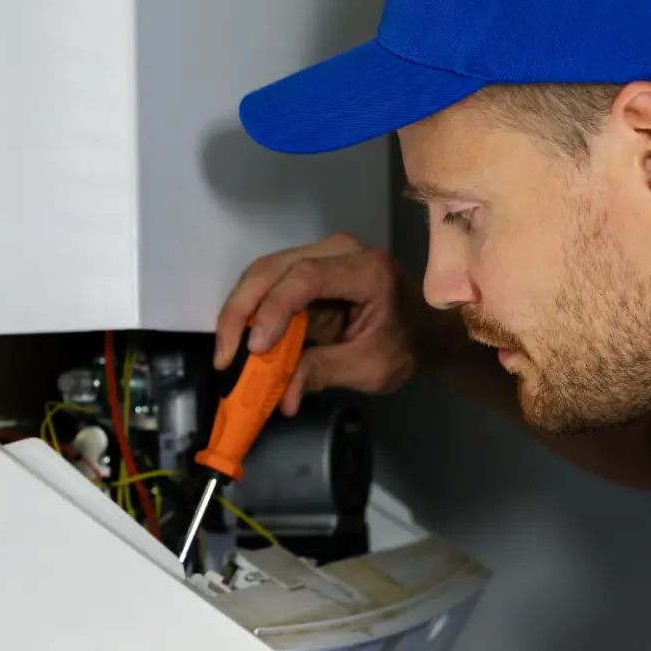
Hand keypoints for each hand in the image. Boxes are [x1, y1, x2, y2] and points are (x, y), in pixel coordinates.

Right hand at [213, 232, 430, 415]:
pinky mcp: (305, 267)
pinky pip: (266, 284)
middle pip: (272, 268)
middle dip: (241, 311)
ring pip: (261, 273)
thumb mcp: (370, 368)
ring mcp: (320, 254)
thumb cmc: (406, 347)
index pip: (307, 276)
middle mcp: (339, 251)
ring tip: (228, 353)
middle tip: (225, 356)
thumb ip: (323, 373)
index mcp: (367, 270)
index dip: (274, 309)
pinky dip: (249, 314)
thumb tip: (280, 399)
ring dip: (239, 313)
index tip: (255, 348)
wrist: (424, 331)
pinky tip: (240, 342)